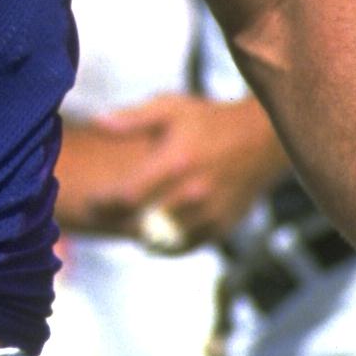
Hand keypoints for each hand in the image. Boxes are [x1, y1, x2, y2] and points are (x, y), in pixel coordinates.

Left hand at [88, 93, 285, 249]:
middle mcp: (193, 191)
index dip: (104, 204)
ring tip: (128, 224)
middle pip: (141, 223)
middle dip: (118, 222)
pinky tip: (155, 232)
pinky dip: (166, 244)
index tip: (92, 202)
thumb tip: (97, 122)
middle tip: (104, 217)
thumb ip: (133, 118)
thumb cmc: (210, 121)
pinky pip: (185, 246)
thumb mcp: (172, 109)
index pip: (128, 195)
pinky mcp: (222, 227)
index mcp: (176, 161)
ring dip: (141, 235)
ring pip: (162, 240)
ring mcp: (209, 212)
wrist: (263, 140)